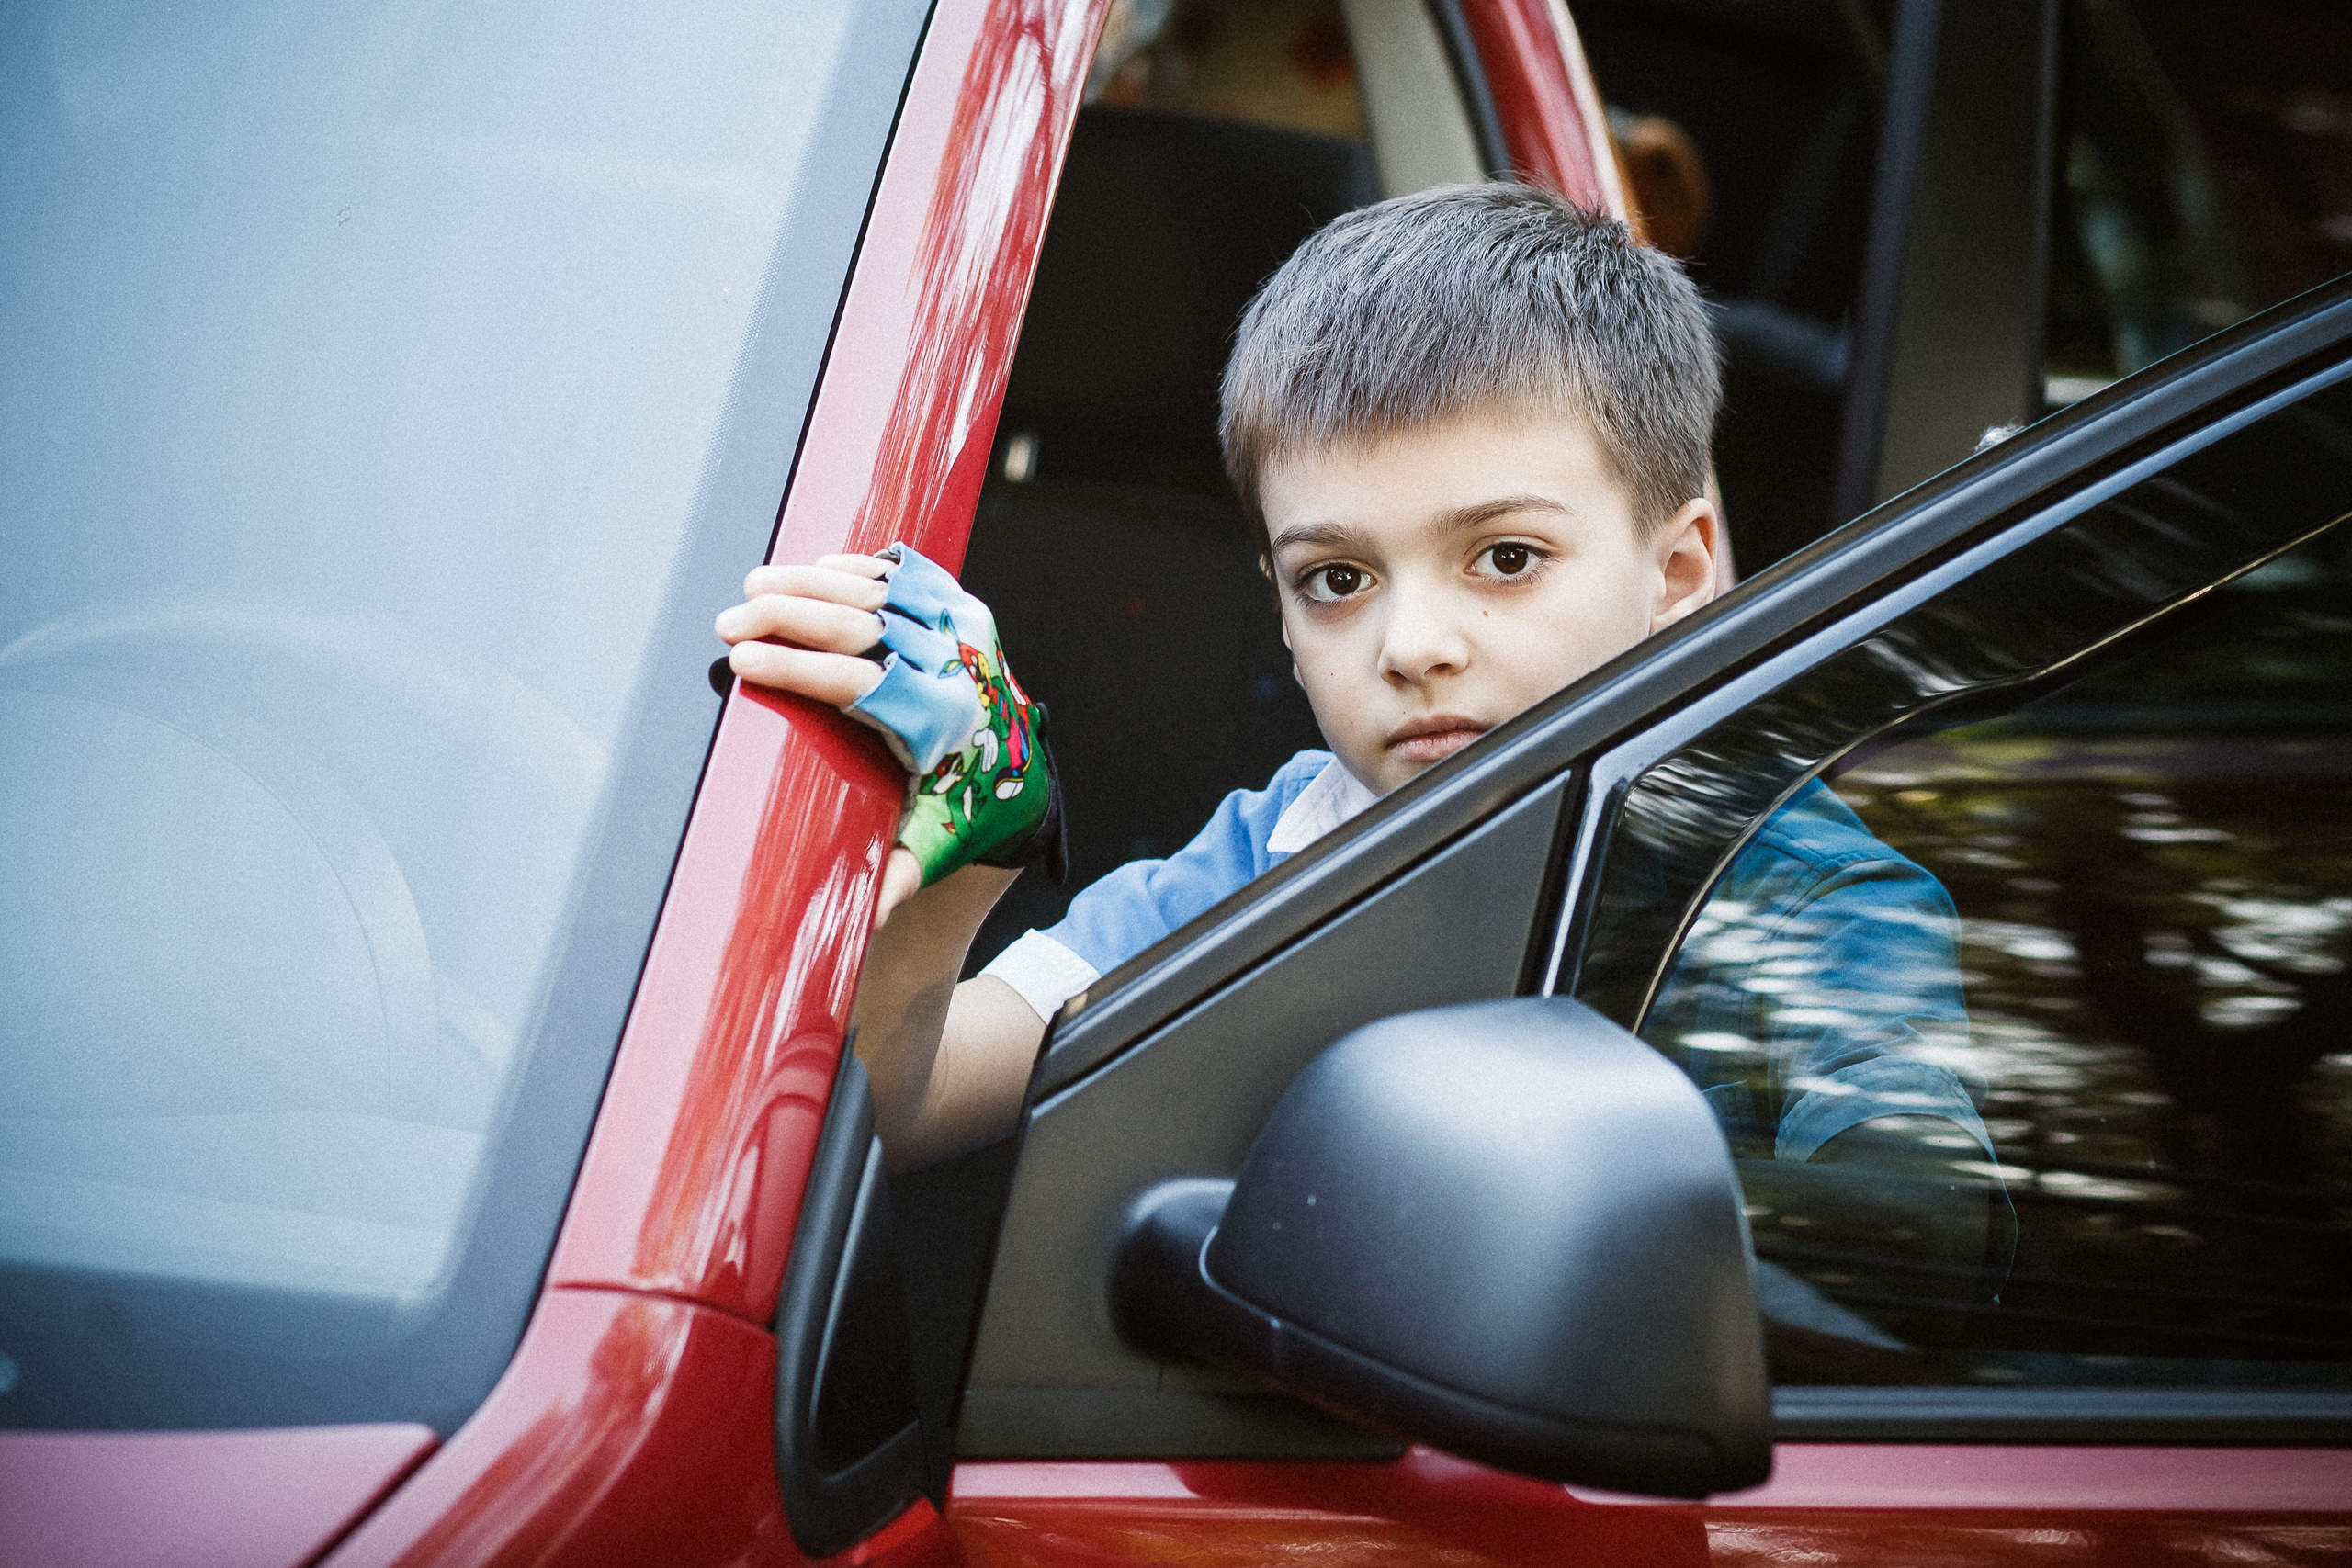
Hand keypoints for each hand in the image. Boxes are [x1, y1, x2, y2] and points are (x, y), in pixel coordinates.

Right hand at [715, 547, 1061, 924]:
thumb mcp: (933, 843)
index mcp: (943, 720)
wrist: (1024, 764)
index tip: (742, 662)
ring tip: (753, 588)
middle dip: (788, 617)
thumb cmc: (963, 806)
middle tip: (729, 622)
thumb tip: (864, 921)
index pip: (860, 682)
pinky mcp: (963, 603)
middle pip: (862, 625)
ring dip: (810, 582)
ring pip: (878, 589)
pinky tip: (814, 567)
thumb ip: (896, 876)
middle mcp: (958, 664)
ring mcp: (964, 626)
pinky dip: (856, 566)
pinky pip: (905, 571)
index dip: (798, 668)